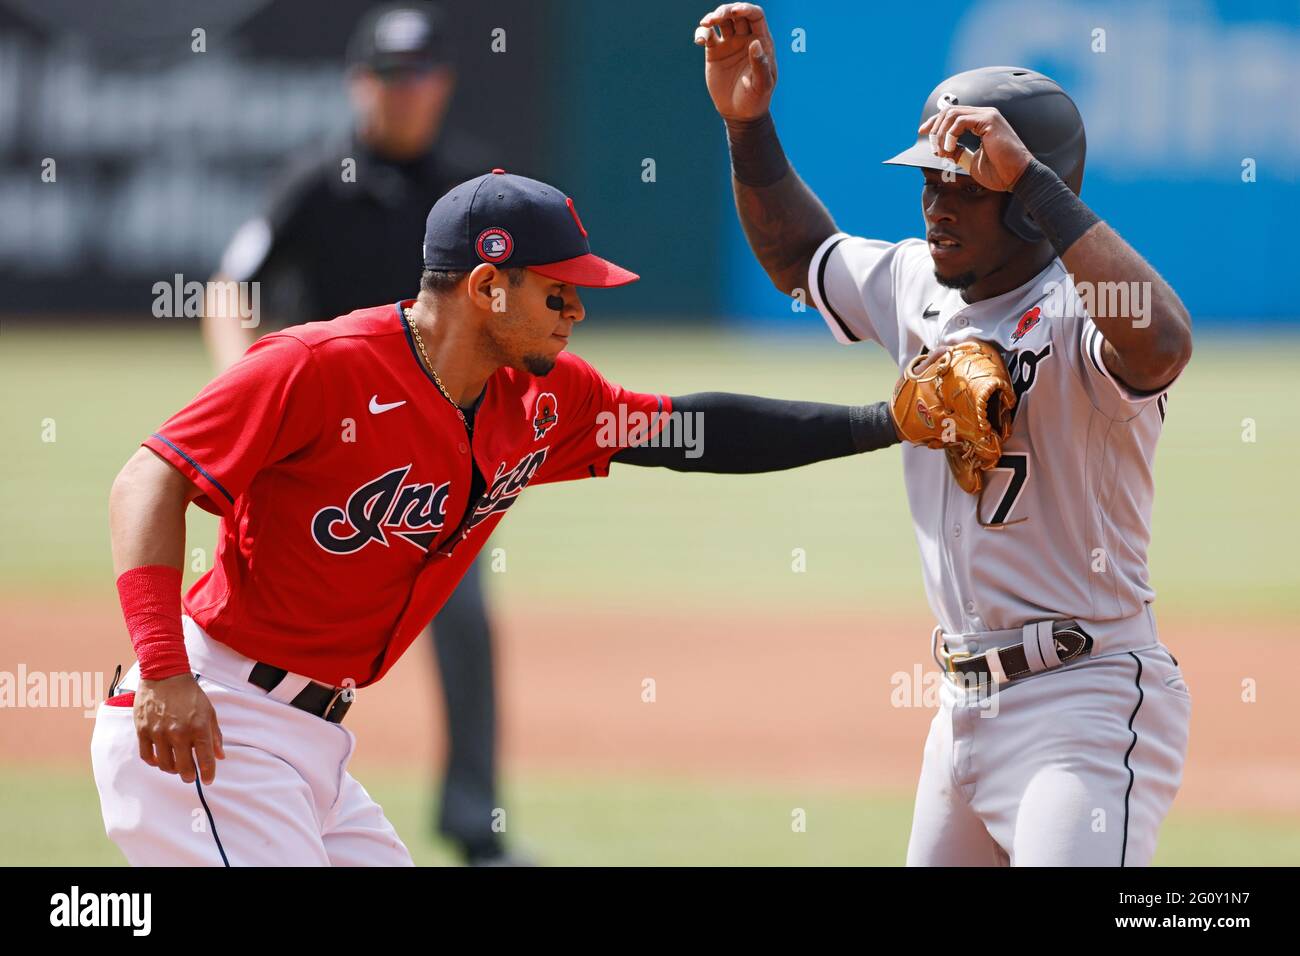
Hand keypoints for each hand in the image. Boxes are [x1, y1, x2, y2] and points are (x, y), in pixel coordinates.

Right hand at [135, 673, 224, 784]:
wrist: (165, 676)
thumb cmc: (190, 694)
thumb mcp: (209, 712)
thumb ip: (215, 735)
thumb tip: (220, 756)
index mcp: (198, 727)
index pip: (205, 759)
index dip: (208, 774)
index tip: (208, 779)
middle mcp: (179, 732)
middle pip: (184, 768)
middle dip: (190, 776)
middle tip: (191, 776)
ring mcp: (159, 732)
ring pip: (165, 765)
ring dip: (172, 770)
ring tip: (177, 766)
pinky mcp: (143, 730)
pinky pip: (147, 756)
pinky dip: (154, 762)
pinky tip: (161, 759)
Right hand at [694, 3, 776, 121]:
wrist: (739, 114)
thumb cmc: (756, 100)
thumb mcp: (762, 85)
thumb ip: (760, 64)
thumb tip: (755, 43)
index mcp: (761, 42)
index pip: (755, 15)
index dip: (746, 9)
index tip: (735, 11)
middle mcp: (745, 38)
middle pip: (736, 14)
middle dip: (726, 10)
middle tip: (716, 18)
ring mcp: (729, 44)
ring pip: (721, 21)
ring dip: (713, 17)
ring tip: (706, 24)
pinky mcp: (714, 52)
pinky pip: (707, 36)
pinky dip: (702, 33)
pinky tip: (699, 40)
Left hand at [919, 106, 1033, 191]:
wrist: (1017, 177)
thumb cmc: (1000, 172)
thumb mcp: (971, 162)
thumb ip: (958, 153)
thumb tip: (942, 150)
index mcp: (981, 122)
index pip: (952, 114)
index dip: (935, 122)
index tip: (923, 133)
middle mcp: (984, 115)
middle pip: (949, 111)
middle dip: (935, 129)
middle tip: (934, 149)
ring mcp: (988, 115)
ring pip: (952, 114)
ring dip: (941, 134)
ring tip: (942, 152)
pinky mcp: (989, 120)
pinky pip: (960, 121)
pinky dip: (950, 135)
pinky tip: (950, 148)